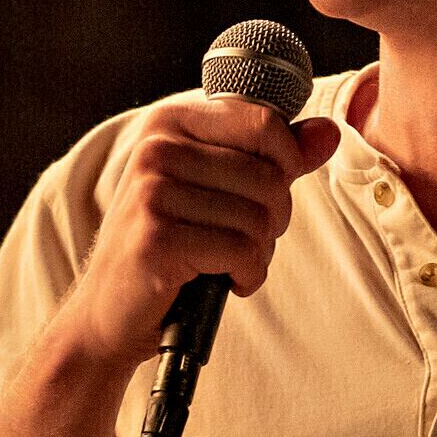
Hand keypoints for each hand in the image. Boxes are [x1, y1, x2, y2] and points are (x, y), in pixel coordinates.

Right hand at [51, 92, 340, 367]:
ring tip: (229, 263)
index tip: (266, 196)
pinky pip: (242, 251)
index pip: (263, 123)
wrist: (109, 313)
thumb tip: (328, 132)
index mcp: (170, 123)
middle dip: (274, 219)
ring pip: (260, 217)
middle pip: (269, 175)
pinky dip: (248, 275)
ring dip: (259, 252)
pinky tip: (225, 281)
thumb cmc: (168, 248)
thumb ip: (272, 159)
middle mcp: (156, 148)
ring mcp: (152, 192)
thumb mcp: (218, 191)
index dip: (286, 165)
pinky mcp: (157, 239)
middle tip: (244, 240)